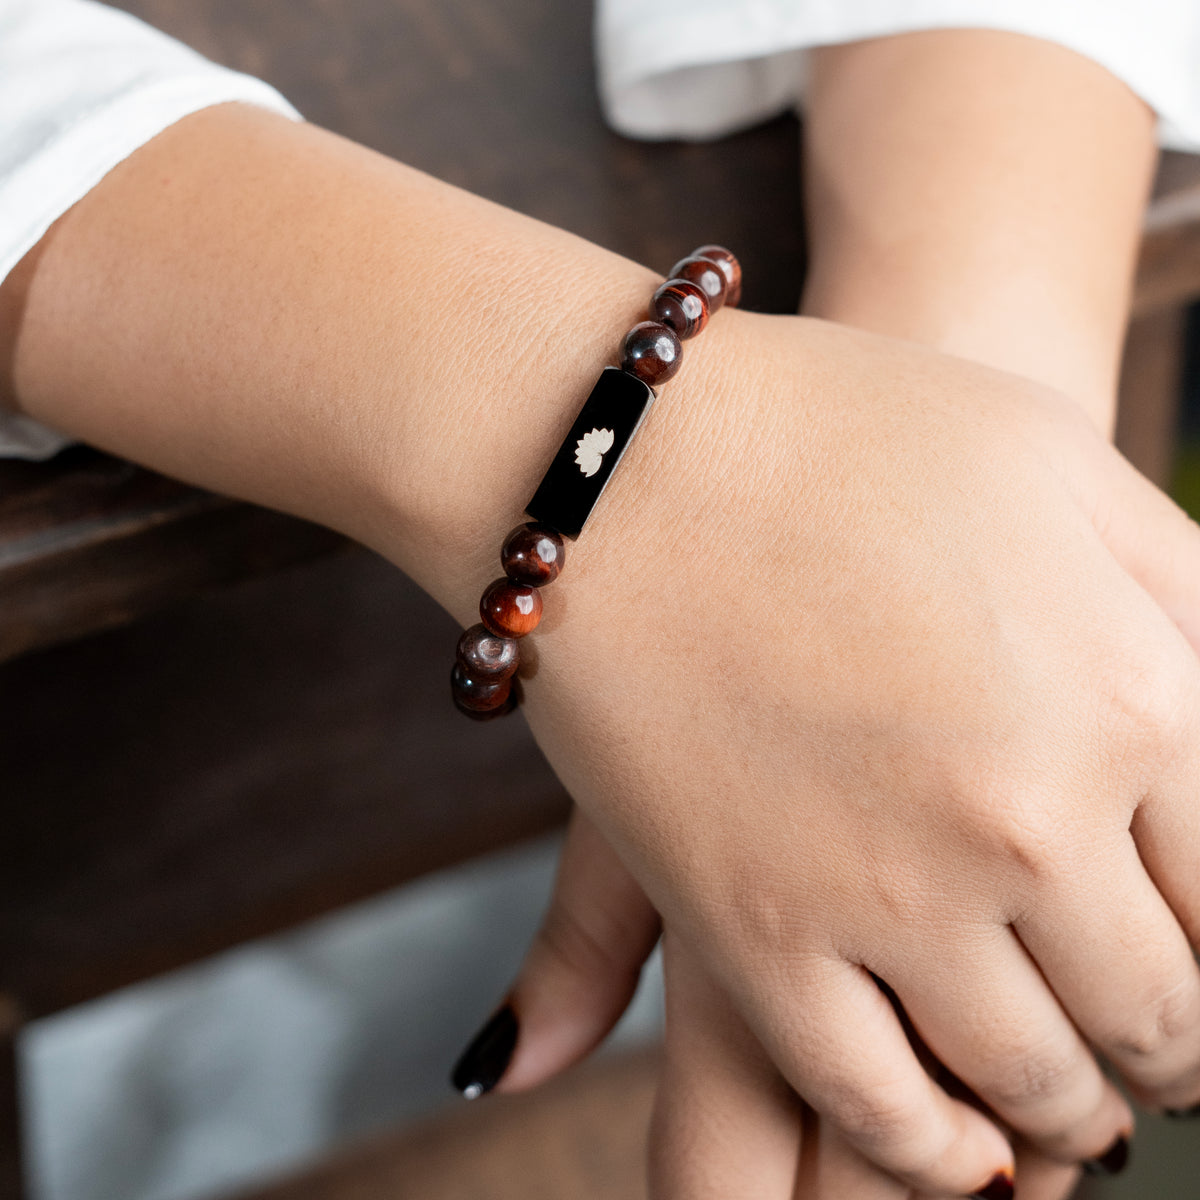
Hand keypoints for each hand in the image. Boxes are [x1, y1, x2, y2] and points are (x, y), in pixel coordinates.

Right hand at [515, 309, 1199, 1194]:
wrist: (623, 454)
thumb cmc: (845, 431)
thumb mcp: (1055, 468)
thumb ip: (1182, 601)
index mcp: (1127, 694)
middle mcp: (1025, 817)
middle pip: (1159, 1015)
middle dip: (1173, 1047)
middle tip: (1158, 1050)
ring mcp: (884, 889)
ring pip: (1031, 1082)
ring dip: (1072, 1107)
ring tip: (1069, 1098)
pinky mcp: (749, 936)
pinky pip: (876, 1106)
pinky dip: (934, 1152)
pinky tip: (955, 1149)